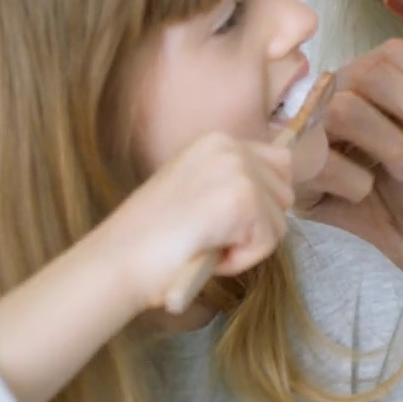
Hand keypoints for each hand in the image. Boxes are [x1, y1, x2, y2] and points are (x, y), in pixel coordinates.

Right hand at [95, 131, 292, 311]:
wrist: (117, 260)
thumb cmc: (151, 238)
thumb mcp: (196, 190)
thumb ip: (232, 182)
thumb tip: (280, 192)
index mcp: (217, 141)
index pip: (280, 164)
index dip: (262, 201)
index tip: (223, 219)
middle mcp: (230, 146)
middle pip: (285, 194)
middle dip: (255, 226)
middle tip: (209, 235)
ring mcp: (237, 170)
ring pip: (278, 222)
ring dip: (246, 246)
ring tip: (204, 243)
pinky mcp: (242, 201)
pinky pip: (267, 244)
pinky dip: (239, 260)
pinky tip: (205, 252)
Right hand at [297, 39, 402, 260]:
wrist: (373, 246)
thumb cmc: (399, 191)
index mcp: (365, 82)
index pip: (393, 54)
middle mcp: (330, 94)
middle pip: (372, 73)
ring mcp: (304, 127)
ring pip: (347, 111)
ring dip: (392, 145)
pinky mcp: (289, 165)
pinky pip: (324, 161)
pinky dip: (357, 182)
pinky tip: (362, 193)